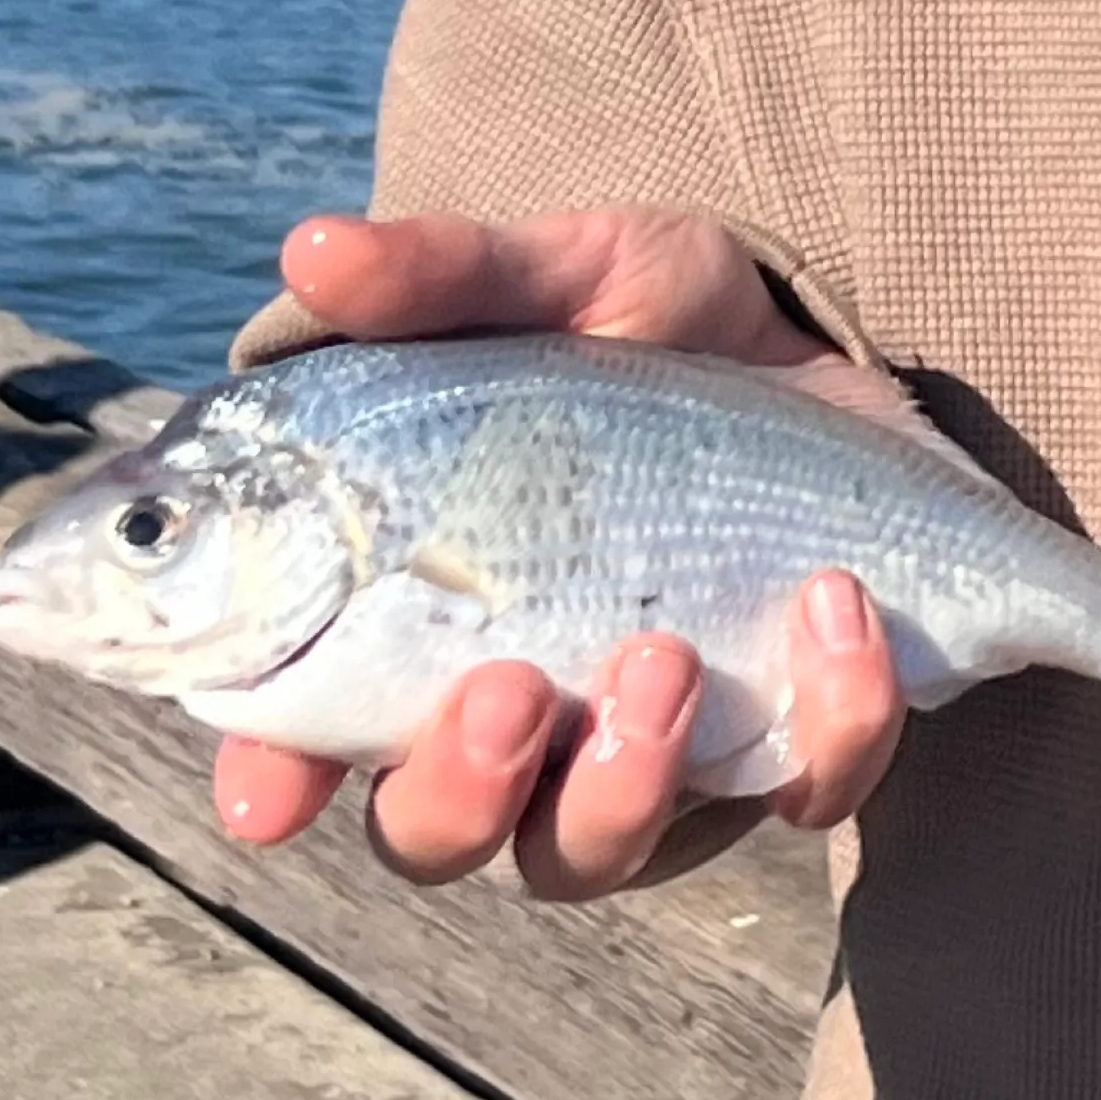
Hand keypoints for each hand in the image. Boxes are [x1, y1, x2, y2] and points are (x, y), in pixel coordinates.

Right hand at [214, 208, 907, 898]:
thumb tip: (315, 248)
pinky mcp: (779, 743)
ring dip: (624, 782)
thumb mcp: (550, 277)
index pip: (304, 729)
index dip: (273, 776)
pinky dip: (827, 724)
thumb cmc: (642, 325)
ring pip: (596, 851)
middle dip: (460, 791)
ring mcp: (644, 750)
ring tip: (667, 653)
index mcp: (420, 616)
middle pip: (437, 833)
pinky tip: (834, 603)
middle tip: (511, 687)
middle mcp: (513, 713)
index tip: (266, 800)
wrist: (805, 346)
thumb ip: (440, 276)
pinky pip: (800, 791)